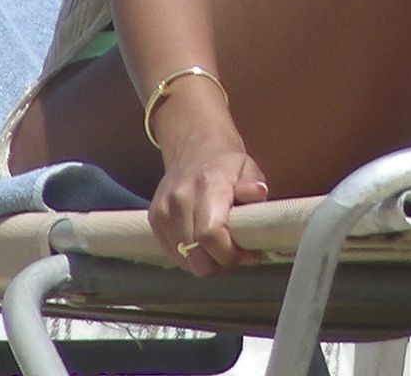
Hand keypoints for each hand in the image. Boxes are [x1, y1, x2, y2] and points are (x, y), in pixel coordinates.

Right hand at [151, 123, 270, 276]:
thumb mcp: (248, 168)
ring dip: (207, 261)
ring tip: (222, 246)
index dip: (230, 253)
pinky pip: (174, 255)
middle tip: (237, 253)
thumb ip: (253, 185)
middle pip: (197, 256)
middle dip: (221, 263)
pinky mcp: (154, 222)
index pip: (210, 234)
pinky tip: (205, 243)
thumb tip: (257, 194)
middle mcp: (179, 199)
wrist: (193, 148)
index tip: (248, 253)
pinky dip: (192, 257)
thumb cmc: (225, 163)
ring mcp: (163, 212)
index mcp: (207, 185)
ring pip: (185, 261)